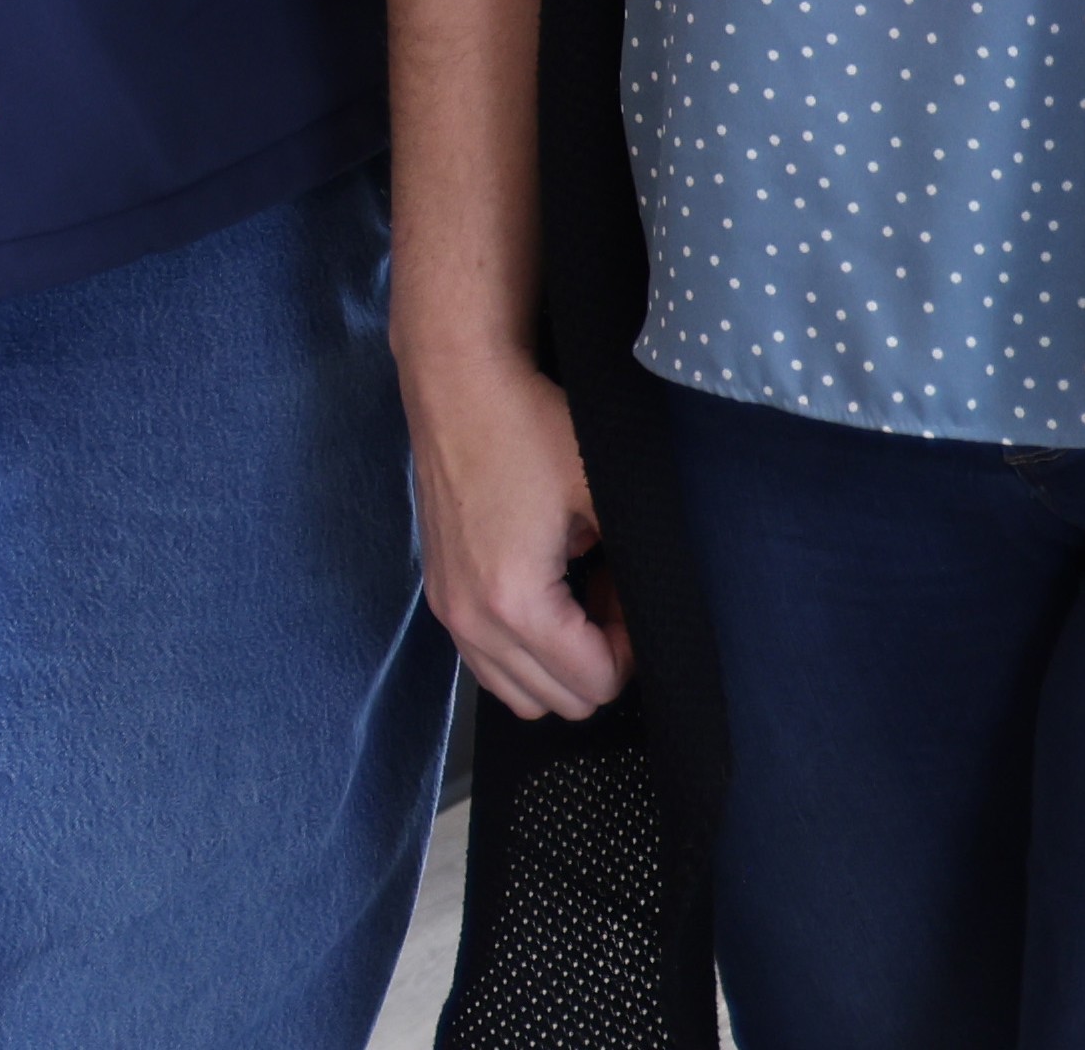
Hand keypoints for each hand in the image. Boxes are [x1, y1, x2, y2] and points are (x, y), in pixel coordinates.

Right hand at [406, 335, 626, 717]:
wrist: (457, 382)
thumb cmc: (530, 428)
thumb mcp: (604, 494)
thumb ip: (635, 569)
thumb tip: (646, 612)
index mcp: (514, 602)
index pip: (592, 684)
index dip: (630, 652)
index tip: (632, 601)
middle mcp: (471, 619)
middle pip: (556, 702)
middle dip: (595, 662)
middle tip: (610, 599)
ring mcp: (446, 608)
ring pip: (516, 692)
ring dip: (556, 664)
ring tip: (577, 600)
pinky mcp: (437, 590)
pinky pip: (484, 660)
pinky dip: (520, 649)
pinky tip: (541, 590)